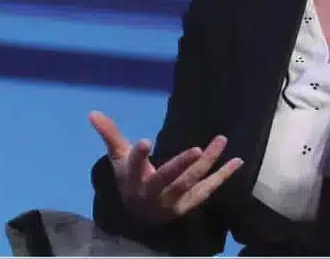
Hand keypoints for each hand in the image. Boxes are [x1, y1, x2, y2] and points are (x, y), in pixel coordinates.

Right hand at [89, 110, 242, 224]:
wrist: (140, 217)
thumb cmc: (130, 180)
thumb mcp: (118, 159)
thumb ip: (110, 135)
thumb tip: (92, 112)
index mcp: (134, 179)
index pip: (134, 166)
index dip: (139, 155)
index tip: (145, 141)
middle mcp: (154, 192)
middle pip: (168, 178)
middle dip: (182, 165)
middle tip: (198, 150)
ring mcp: (174, 200)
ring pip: (191, 181)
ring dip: (208, 163)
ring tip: (221, 140)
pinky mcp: (189, 204)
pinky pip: (208, 189)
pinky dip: (223, 176)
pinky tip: (236, 161)